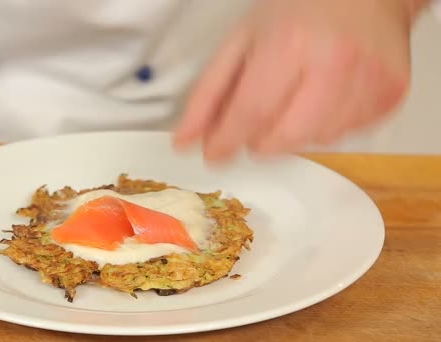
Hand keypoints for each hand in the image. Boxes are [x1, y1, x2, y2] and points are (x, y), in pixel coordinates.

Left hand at [174, 0, 420, 161]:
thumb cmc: (301, 8)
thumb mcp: (241, 41)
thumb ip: (209, 93)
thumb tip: (186, 139)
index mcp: (291, 45)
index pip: (249, 114)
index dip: (226, 141)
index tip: (214, 152)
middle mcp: (334, 65)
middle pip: (282, 139)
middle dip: (258, 139)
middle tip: (257, 115)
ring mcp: (368, 83)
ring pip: (313, 142)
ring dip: (292, 131)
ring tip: (295, 93)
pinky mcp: (389, 98)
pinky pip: (344, 136)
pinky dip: (322, 126)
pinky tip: (321, 96)